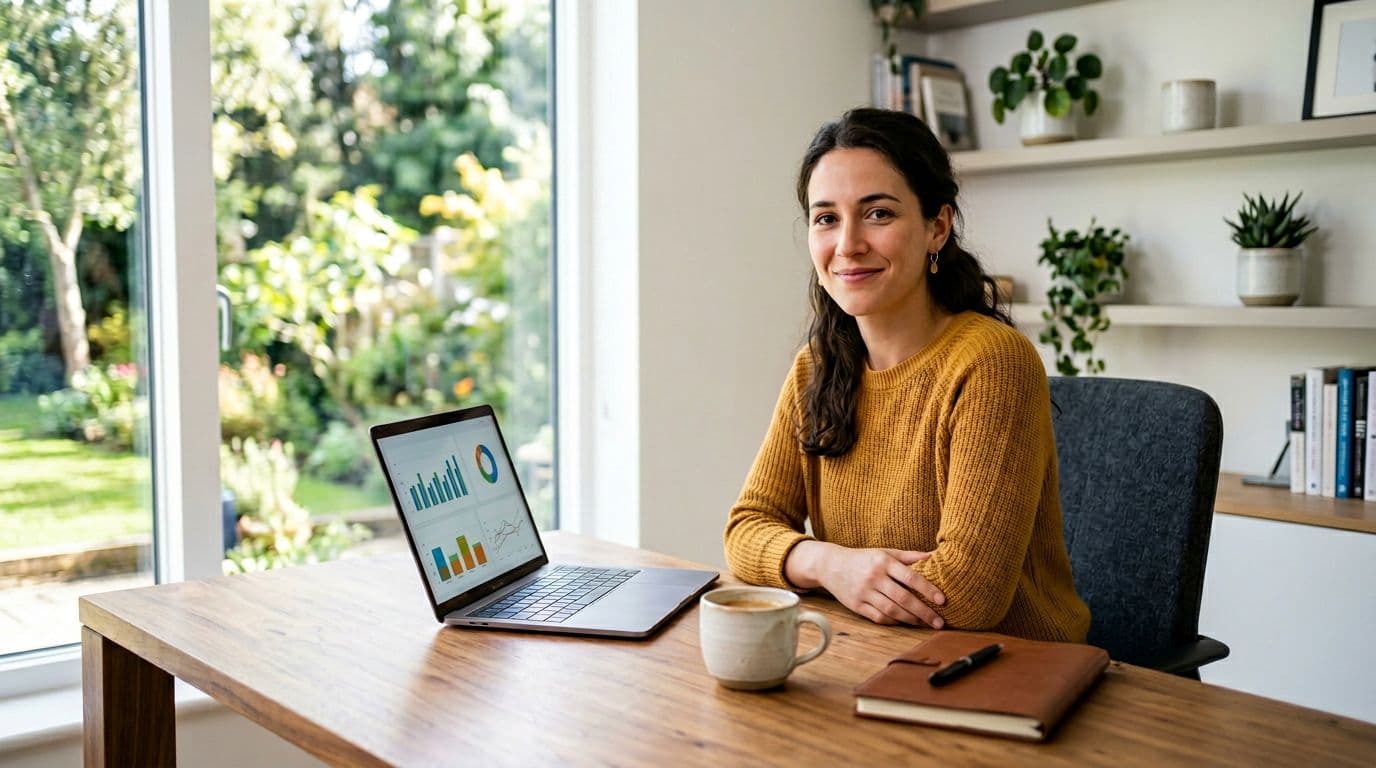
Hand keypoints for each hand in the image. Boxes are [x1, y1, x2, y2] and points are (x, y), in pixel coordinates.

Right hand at [788, 542, 944, 626]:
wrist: (831, 565)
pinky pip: (879, 617)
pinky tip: (905, 622)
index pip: (910, 577)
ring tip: (926, 624)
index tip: (942, 600)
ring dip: (911, 619)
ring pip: (892, 610)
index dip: (928, 589)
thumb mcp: (885, 552)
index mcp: (883, 562)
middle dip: (923, 611)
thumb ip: (910, 556)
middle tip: (939, 622)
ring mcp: (864, 593)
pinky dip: (894, 622)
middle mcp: (874, 577)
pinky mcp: (856, 605)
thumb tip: (935, 556)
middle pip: (903, 598)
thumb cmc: (863, 559)